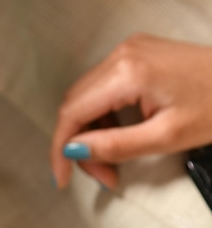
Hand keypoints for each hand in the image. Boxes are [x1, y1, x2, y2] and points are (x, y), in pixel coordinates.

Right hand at [51, 33, 211, 188]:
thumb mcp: (166, 137)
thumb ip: (115, 145)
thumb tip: (74, 150)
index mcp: (128, 72)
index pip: (72, 112)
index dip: (60, 148)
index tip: (62, 176)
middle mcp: (122, 55)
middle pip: (76, 105)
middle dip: (79, 144)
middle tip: (100, 173)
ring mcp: (128, 51)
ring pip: (86, 97)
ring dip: (91, 132)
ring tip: (111, 159)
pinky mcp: (135, 54)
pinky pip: (102, 87)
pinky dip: (103, 116)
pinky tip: (117, 134)